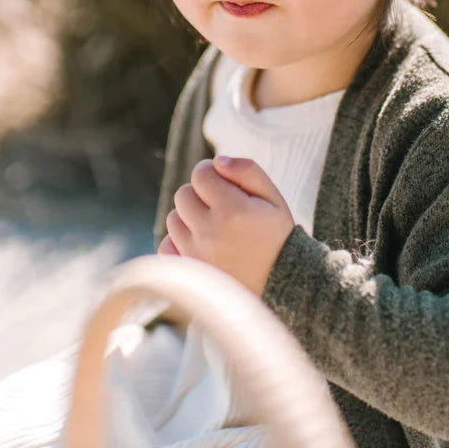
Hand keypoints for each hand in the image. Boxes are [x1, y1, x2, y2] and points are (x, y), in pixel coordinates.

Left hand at [157, 156, 295, 297]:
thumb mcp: (273, 199)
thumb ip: (248, 171)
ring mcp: (196, 255)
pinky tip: (201, 245)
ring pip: (173, 219)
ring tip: (215, 228)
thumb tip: (218, 161)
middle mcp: (210, 232)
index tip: (223, 182)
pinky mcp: (189, 273)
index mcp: (233, 210)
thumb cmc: (276, 236)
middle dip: (200, 194)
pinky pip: (166, 246)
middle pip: (183, 194)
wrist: (281, 286)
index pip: (201, 174)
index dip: (211, 173)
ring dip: (190, 218)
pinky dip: (179, 242)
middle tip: (221, 206)